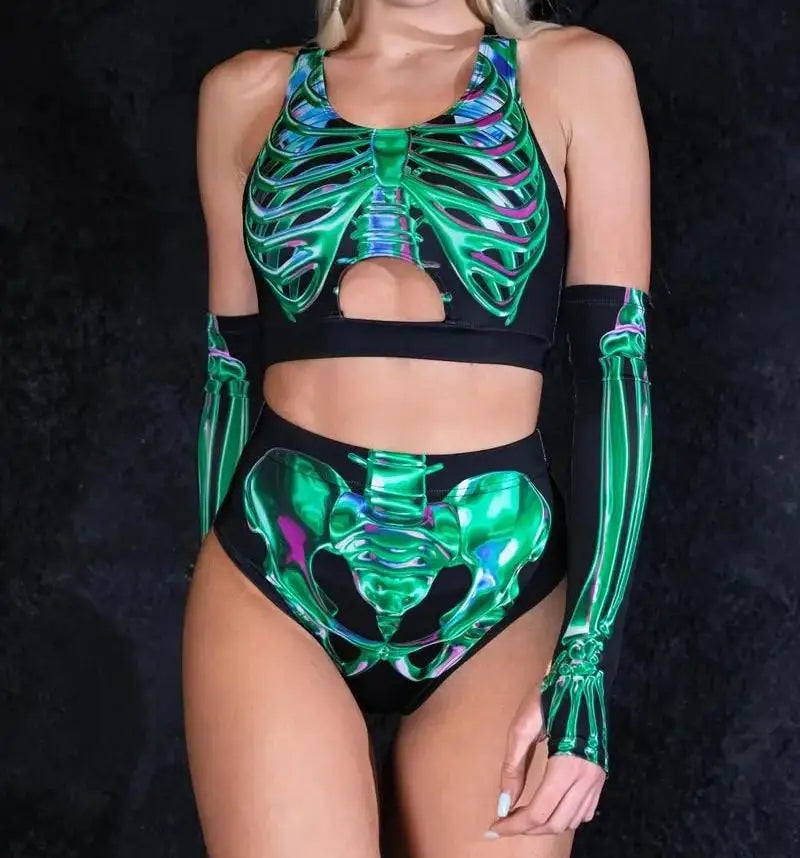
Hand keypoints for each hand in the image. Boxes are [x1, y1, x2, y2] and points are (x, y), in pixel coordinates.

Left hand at [485, 687, 605, 837]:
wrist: (582, 679)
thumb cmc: (548, 698)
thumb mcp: (521, 728)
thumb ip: (512, 768)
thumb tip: (504, 804)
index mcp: (567, 766)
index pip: (539, 812)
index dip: (514, 825)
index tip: (493, 828)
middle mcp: (587, 778)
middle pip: (555, 822)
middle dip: (526, 829)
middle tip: (504, 823)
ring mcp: (598, 779)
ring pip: (571, 822)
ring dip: (544, 826)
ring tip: (521, 818)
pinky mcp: (601, 777)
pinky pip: (584, 812)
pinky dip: (564, 818)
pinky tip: (548, 808)